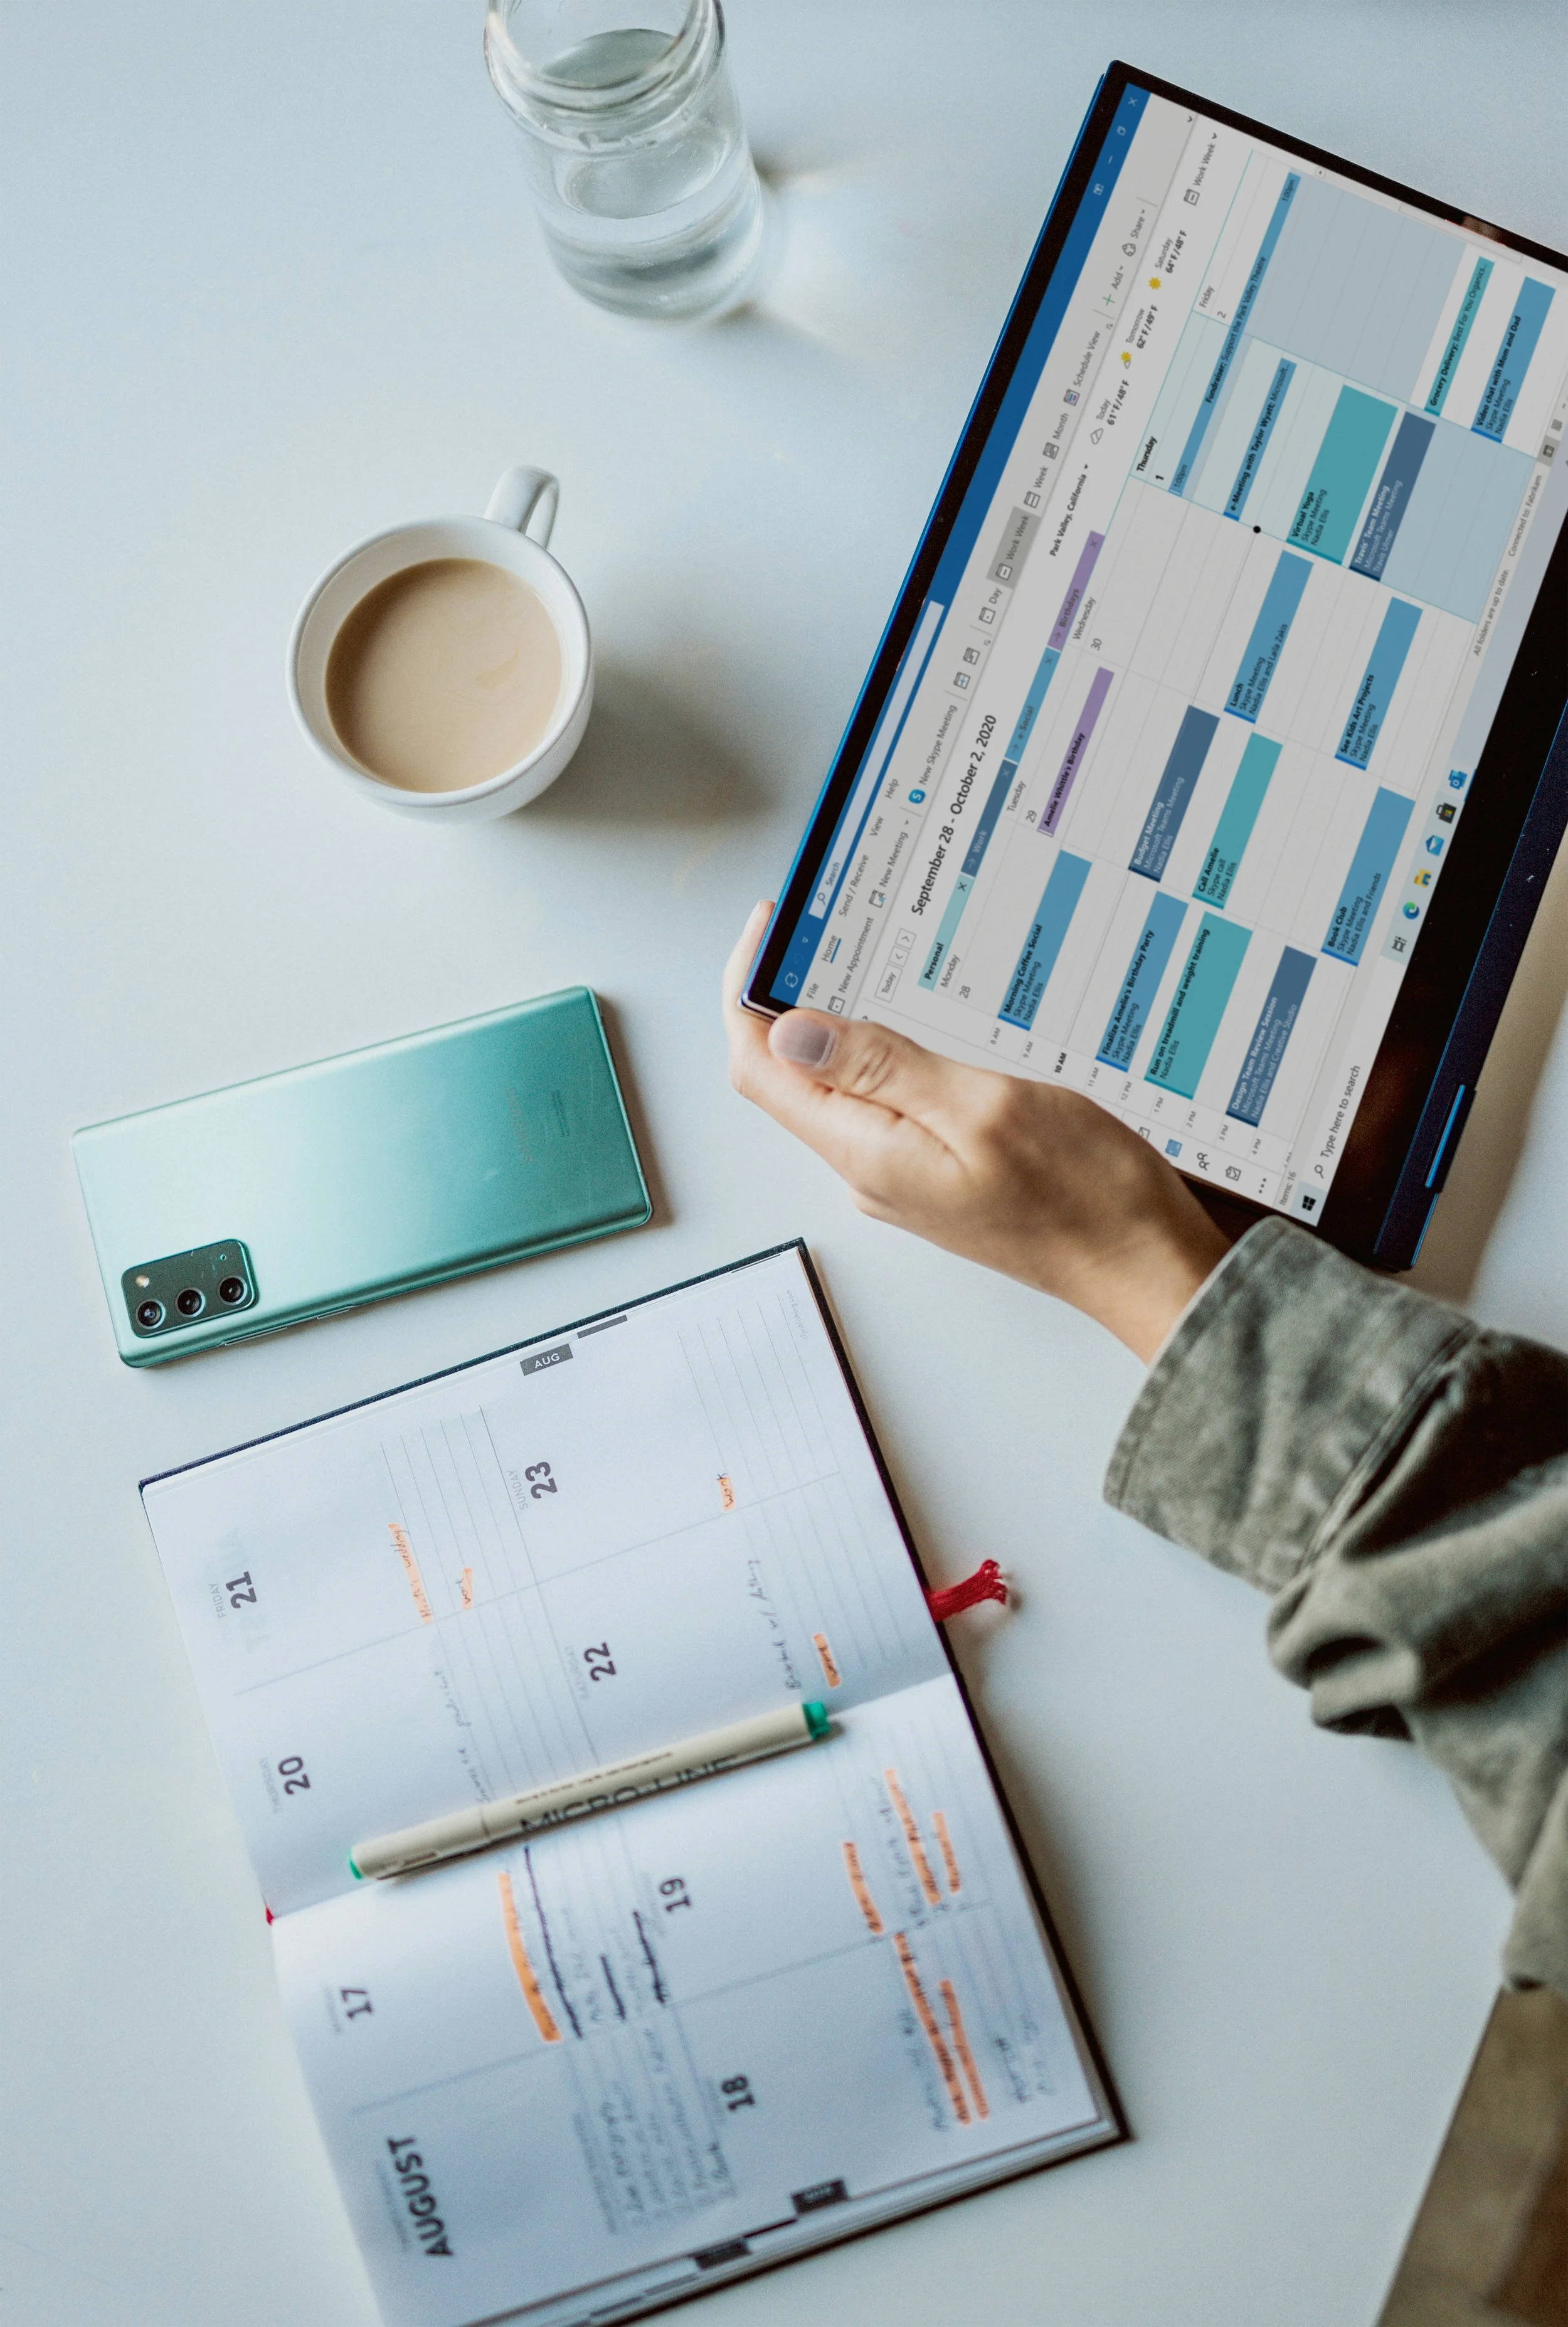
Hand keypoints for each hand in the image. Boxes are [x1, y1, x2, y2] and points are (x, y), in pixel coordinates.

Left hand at [723, 902, 1231, 1361]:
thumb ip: (884, 1067)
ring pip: (845, 1086)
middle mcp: (870, 1169)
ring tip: (877, 959)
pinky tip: (927, 1022)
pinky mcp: (937, 1173)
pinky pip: (891, 1105)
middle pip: (793, 1075)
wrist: (1142, 1266)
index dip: (747, 992)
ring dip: (847, 1023)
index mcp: (867, 1153)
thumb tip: (790, 1029)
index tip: (770, 926)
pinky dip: (891, 1054)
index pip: (760, 1068)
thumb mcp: (984, 1108)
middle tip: (828, 925)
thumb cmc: (1084, 1195)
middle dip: (793, 997)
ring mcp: (902, 1175)